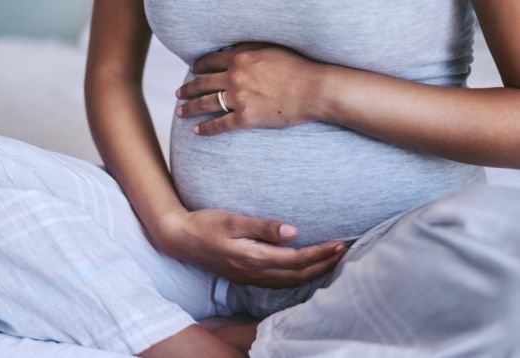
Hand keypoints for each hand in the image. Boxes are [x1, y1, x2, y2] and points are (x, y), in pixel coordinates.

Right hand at [157, 209, 346, 288]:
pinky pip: (278, 282)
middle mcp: (253, 272)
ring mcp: (249, 276)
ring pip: (289, 281)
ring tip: (331, 260)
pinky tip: (304, 269)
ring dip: (313, 272)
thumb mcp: (232, 220)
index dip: (320, 253)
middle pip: (297, 274)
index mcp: (253, 257)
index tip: (340, 243)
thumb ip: (262, 227)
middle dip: (324, 264)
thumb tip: (293, 231)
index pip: (296, 260)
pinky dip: (297, 276)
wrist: (179, 239)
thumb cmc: (204, 225)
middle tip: (345, 251)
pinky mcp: (245, 275)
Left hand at [176, 43, 327, 135]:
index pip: (211, 62)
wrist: (313, 90)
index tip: (191, 71)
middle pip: (202, 83)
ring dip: (190, 108)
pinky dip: (206, 128)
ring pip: (206, 103)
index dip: (198, 67)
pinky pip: (219, 124)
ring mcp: (238, 98)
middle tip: (178, 94)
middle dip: (187, 89)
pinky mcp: (245, 118)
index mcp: (240, 58)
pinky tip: (196, 131)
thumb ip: (248, 49)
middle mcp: (235, 77)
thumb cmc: (297, 68)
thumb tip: (229, 51)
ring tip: (180, 112)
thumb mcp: (270, 49)